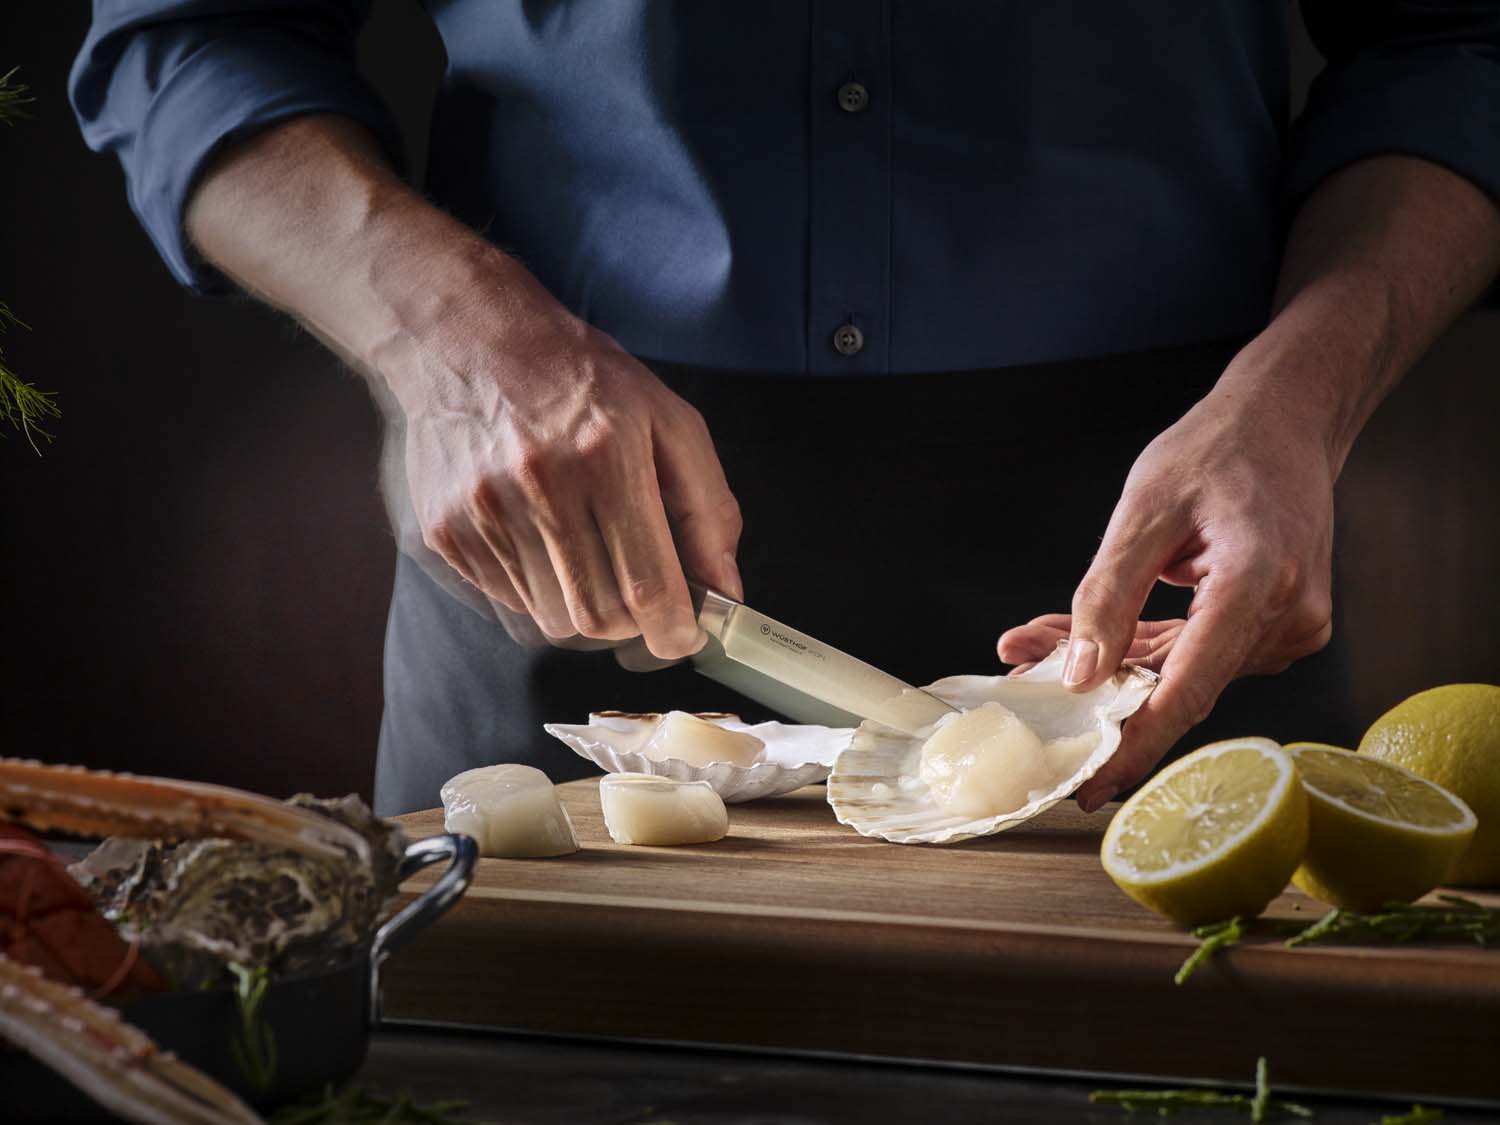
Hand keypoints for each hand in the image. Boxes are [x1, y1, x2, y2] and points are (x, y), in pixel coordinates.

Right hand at [395, 265, 742, 658]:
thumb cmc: (582, 379)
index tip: (684, 634)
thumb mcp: (669, 421)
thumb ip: (707, 508)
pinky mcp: (446, 535)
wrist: (470, 340)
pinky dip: (541, 592)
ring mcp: (484, 516)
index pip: (646, 587)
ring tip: (591, 555)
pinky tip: (546, 541)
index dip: (673, 632)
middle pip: (599, 619)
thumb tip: (724, 590)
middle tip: (642, 593)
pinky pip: (509, 603)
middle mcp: (541, 490)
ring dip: (585, 609)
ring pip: (553, 622)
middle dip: (634, 623)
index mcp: (606, 458)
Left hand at [1003, 380, 1336, 811]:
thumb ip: (1107, 596)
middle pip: (1179, 683)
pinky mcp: (1279, 626)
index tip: (1091, 784)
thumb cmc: (1217, 449)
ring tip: (1036, 641)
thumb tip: (1078, 676)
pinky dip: (1145, 647)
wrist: (1286, 420)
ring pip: (1184, 671)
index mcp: (1256, 581)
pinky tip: (1090, 637)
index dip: (1135, 743)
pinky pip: (1201, 652)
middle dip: (1098, 691)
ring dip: (1113, 665)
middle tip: (1023, 685)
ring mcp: (1291, 625)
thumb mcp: (1143, 510)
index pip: (1189, 688)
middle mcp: (1286, 616)